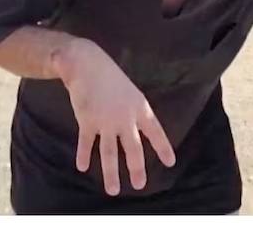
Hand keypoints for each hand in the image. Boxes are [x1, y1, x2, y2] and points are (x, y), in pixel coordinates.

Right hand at [55, 40, 175, 195]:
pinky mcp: (87, 120)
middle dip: (136, 169)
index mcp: (140, 108)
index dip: (163, 147)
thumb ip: (132, 112)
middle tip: (139, 185)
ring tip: (113, 190)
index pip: (155, 132)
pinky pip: (86, 143)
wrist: (87, 63)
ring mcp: (106, 121)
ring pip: (109, 153)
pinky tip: (82, 167)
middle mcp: (125, 117)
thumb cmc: (109, 75)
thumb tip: (137, 129)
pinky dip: (83, 155)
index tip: (170, 163)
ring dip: (111, 173)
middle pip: (133, 149)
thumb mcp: (129, 91)